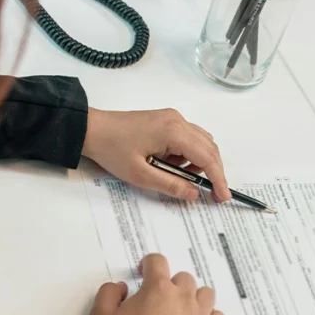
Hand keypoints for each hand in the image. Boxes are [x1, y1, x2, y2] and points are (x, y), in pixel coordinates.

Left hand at [82, 108, 231, 201]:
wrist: (91, 129)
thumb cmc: (112, 150)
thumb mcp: (140, 175)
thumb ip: (170, 185)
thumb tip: (194, 194)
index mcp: (173, 132)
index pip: (207, 157)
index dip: (218, 178)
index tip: (223, 196)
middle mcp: (178, 121)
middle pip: (209, 147)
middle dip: (213, 171)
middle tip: (211, 193)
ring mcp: (173, 118)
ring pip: (202, 142)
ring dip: (200, 162)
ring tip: (179, 177)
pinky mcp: (166, 120)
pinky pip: (189, 138)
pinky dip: (189, 154)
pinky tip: (172, 164)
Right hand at [89, 253, 224, 314]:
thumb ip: (109, 292)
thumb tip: (123, 287)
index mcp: (159, 288)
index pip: (158, 262)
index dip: (148, 264)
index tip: (143, 273)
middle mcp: (183, 298)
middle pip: (183, 278)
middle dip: (169, 284)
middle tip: (158, 300)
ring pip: (205, 294)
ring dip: (192, 296)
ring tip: (180, 310)